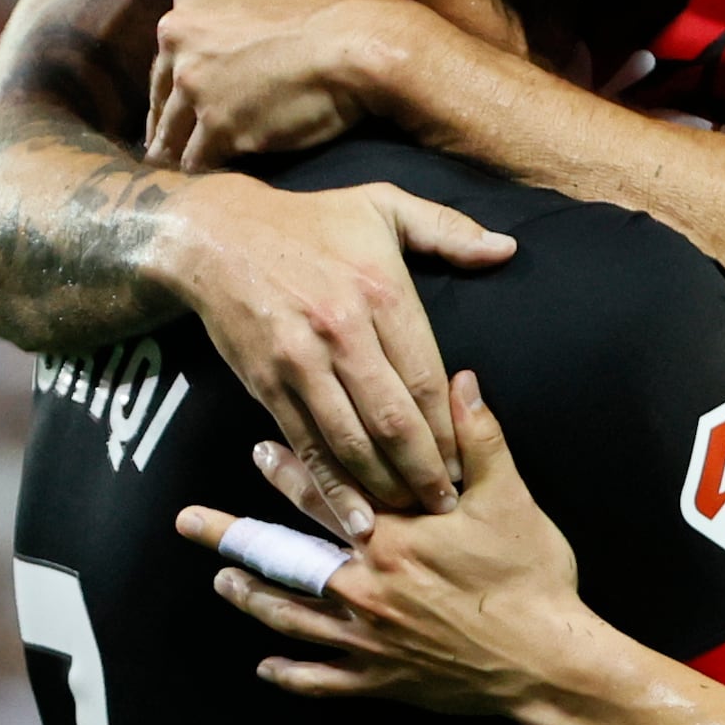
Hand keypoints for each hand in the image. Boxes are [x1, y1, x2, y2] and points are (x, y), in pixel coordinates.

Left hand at [151, 0, 415, 171]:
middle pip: (160, 98)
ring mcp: (194, 84)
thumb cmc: (328, 17)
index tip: (182, 109)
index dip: (175, 88)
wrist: (358, 44)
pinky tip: (212, 187)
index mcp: (188, 1)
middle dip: (170, 126)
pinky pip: (194, 162)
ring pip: (170, 135)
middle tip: (176, 151)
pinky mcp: (217, 126)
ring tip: (185, 180)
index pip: (166, 56)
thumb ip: (230, 14)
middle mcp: (178, 39)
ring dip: (180, 158)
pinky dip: (204, 176)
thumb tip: (232, 39)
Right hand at [161, 175, 517, 514]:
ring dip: (385, 487)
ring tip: (413, 515)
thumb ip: (448, 230)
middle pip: (395, 419)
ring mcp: (301, 362)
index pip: (428, 378)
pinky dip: (331, 488)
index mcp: (380, 291)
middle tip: (449, 504)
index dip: (452, 429)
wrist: (216, 235)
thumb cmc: (310, 221)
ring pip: (351, 441)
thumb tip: (507, 249)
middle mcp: (342, 331)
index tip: (471, 462)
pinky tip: (355, 518)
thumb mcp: (382, 205)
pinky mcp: (267, 385)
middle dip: (426, 471)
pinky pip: (306, 445)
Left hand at [181, 376, 606, 717]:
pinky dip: (292, 674)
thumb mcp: (511, 499)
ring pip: (293, 617)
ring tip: (223, 581)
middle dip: (234, 538)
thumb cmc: (530, 580)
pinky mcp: (383, 680)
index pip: (326, 497)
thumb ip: (479, 439)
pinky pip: (324, 680)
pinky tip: (266, 667)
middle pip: (285, 558)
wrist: (547, 662)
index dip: (287, 472)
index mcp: (394, 537)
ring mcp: (370, 640)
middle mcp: (368, 587)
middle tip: (191, 523)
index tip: (258, 451)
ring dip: (252, 598)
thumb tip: (461, 381)